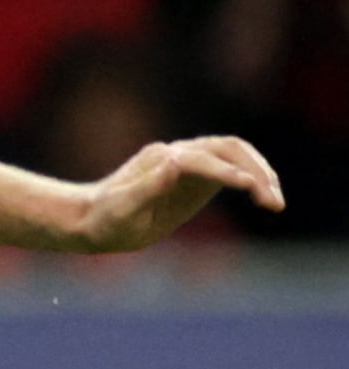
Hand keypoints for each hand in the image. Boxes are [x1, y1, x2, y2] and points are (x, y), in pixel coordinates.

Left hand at [68, 135, 282, 250]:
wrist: (92, 220)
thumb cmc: (103, 219)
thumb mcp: (120, 209)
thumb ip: (146, 187)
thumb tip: (173, 162)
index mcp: (159, 162)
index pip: (200, 159)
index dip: (224, 172)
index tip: (248, 187)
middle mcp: (176, 155)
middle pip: (226, 148)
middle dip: (254, 169)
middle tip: (272, 202)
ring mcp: (189, 163)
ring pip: (234, 153)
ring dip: (260, 171)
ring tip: (275, 203)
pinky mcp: (197, 176)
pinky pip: (232, 168)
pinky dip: (254, 178)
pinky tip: (266, 199)